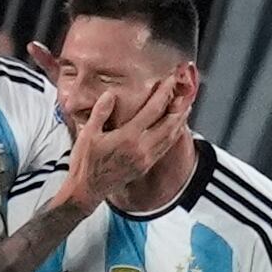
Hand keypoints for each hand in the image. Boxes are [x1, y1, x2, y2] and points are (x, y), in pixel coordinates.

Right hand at [63, 71, 194, 206]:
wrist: (86, 190)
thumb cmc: (84, 162)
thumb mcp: (88, 134)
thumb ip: (101, 112)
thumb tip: (111, 94)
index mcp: (127, 138)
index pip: (153, 111)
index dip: (164, 93)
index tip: (171, 81)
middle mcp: (141, 149)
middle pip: (169, 124)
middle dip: (179, 106)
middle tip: (186, 92)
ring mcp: (145, 159)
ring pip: (170, 137)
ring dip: (180, 121)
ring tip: (186, 108)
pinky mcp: (145, 167)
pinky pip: (165, 148)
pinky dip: (173, 136)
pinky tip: (174, 129)